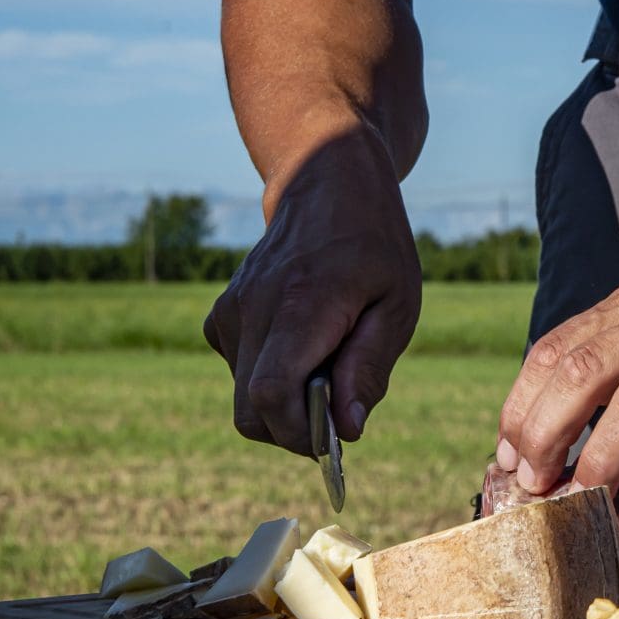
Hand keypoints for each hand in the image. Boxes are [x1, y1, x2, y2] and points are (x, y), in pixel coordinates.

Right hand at [204, 124, 421, 453]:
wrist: (327, 184)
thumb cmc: (374, 246)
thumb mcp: (397, 304)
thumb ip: (369, 368)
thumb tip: (347, 430)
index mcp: (301, 304)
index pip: (270, 394)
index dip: (299, 431)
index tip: (336, 433)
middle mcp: (252, 309)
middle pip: (250, 411)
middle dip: (293, 430)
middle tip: (337, 409)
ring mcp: (229, 312)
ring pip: (244, 399)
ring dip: (286, 404)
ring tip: (328, 362)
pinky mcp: (220, 317)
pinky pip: (239, 374)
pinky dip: (270, 381)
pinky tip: (303, 348)